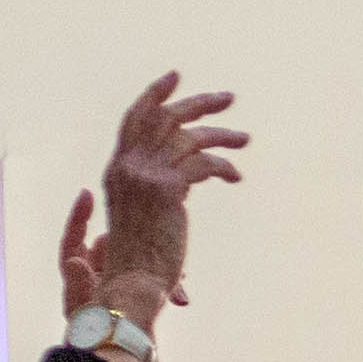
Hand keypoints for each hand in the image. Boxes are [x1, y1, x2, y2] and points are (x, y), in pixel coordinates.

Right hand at [59, 72, 249, 326]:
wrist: (132, 283)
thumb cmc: (141, 260)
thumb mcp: (146, 216)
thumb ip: (165, 189)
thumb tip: (193, 175)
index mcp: (117, 169)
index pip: (134, 120)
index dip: (155, 95)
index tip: (176, 77)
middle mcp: (128, 167)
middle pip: (164, 117)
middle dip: (198, 103)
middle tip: (228, 99)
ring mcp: (145, 176)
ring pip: (189, 137)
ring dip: (221, 135)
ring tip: (244, 139)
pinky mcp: (168, 190)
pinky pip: (204, 164)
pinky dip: (223, 166)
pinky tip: (235, 177)